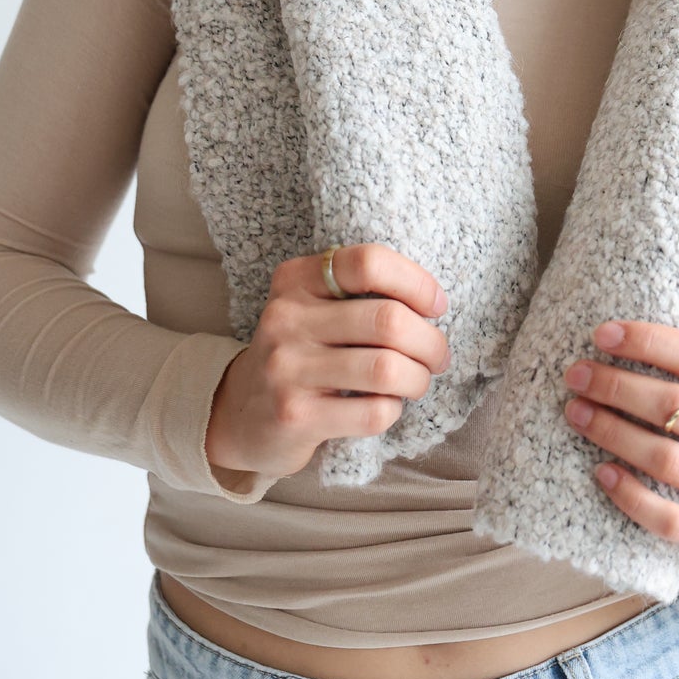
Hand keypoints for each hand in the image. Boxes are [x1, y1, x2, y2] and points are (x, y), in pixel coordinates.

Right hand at [204, 243, 449, 481]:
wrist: (241, 414)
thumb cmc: (301, 355)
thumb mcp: (314, 308)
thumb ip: (361, 294)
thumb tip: (432, 304)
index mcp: (296, 279)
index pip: (369, 262)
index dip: (416, 283)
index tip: (436, 306)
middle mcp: (287, 318)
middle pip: (387, 319)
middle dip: (430, 341)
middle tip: (437, 356)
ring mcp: (287, 368)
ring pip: (386, 368)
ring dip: (418, 378)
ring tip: (417, 382)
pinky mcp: (295, 416)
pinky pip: (373, 412)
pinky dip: (393, 410)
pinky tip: (383, 407)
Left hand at [563, 320, 678, 583]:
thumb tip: (622, 344)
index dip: (649, 341)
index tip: (602, 334)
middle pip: (676, 405)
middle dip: (617, 386)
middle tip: (576, 376)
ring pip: (666, 459)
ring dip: (613, 433)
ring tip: (577, 414)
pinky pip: (668, 518)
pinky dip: (630, 495)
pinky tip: (602, 474)